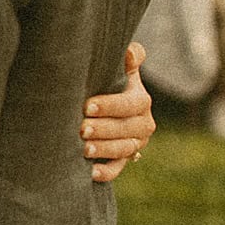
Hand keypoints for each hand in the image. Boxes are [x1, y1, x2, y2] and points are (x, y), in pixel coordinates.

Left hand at [84, 44, 154, 182]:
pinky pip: (118, 168)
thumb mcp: (120, 69)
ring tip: (83, 149)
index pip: (130, 104)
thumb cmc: (108, 80)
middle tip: (81, 128)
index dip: (110, 105)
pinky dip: (106, 172)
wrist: (105, 103)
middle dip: (104, 129)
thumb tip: (130, 51)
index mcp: (141, 101)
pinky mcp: (124, 159)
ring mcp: (135, 143)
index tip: (87, 105)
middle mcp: (142, 124)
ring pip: (123, 149)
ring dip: (104, 150)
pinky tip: (90, 173)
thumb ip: (128, 59)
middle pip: (126, 129)